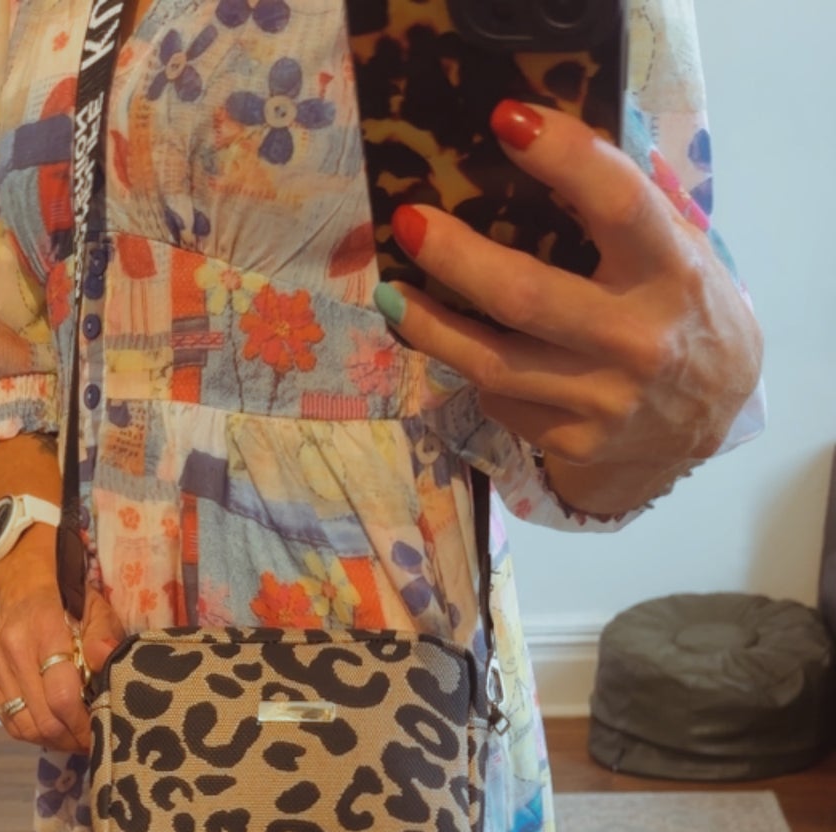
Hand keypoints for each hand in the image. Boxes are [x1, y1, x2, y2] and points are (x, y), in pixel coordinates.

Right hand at [0, 527, 123, 749]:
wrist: (23, 582)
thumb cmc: (69, 600)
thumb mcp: (97, 609)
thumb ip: (104, 635)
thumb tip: (104, 659)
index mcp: (45, 631)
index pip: (61, 697)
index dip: (82, 725)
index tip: (100, 734)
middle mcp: (12, 648)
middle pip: (43, 719)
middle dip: (71, 738)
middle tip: (90, 742)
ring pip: (22, 726)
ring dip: (51, 740)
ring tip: (72, 737)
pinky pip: (6, 719)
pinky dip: (30, 731)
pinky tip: (50, 727)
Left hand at [376, 100, 763, 519]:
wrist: (708, 421)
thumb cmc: (682, 311)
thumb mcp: (679, 251)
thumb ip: (622, 211)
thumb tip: (532, 148)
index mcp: (672, 272)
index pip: (617, 204)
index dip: (563, 157)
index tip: (506, 120)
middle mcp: (639, 340)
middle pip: (526, 296)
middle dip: (457, 256)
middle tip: (409, 223)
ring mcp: (604, 400)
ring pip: (494, 362)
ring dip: (431, 325)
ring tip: (393, 292)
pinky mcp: (574, 442)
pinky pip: (503, 400)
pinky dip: (473, 368)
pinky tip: (452, 344)